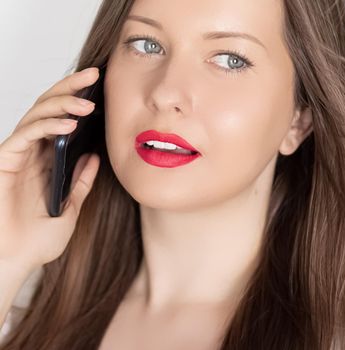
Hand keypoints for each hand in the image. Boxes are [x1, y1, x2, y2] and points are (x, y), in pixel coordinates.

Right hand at [0, 67, 100, 269]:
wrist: (13, 264)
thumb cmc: (36, 242)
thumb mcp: (71, 209)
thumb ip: (81, 183)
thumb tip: (95, 158)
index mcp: (46, 161)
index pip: (62, 120)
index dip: (78, 101)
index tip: (102, 89)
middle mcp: (31, 153)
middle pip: (49, 108)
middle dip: (71, 88)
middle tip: (94, 75)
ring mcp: (17, 156)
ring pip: (37, 115)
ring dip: (62, 104)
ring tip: (87, 103)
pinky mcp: (4, 161)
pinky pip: (25, 135)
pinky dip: (46, 125)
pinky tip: (69, 124)